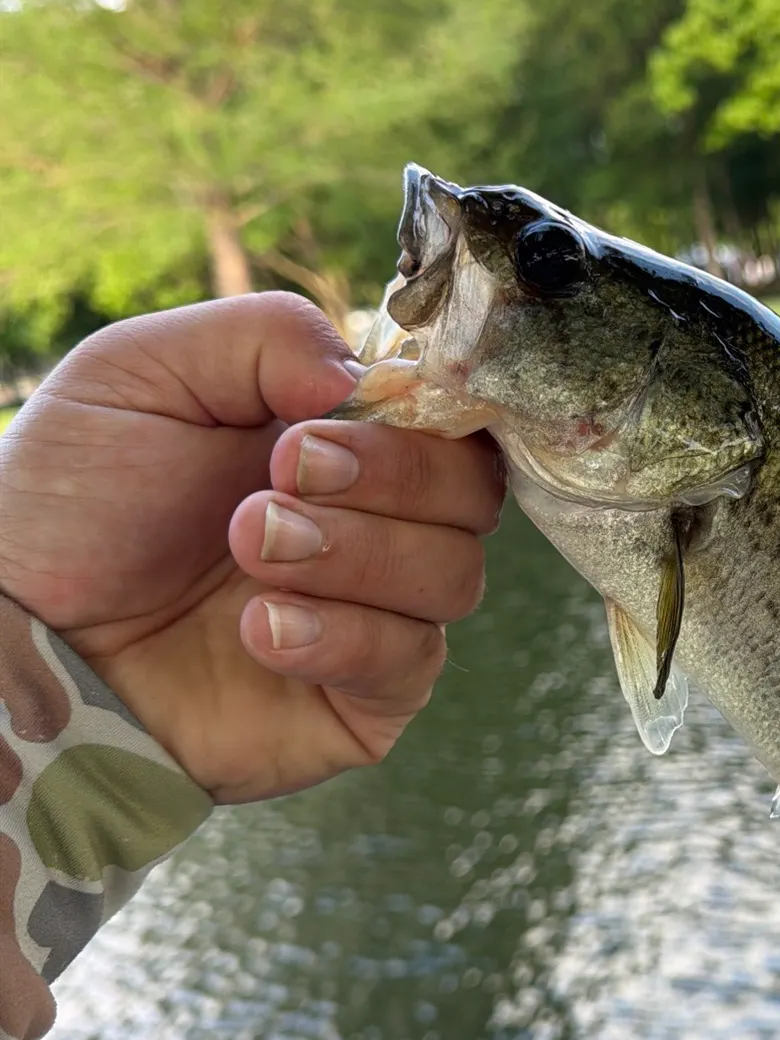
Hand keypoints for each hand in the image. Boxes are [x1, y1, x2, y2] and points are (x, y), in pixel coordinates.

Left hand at [0, 293, 503, 803]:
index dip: (418, 420)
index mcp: (350, 441)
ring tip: (252, 546)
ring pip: (455, 576)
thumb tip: (374, 378)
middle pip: (474, 494)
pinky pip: (411, 664)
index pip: (453, 421)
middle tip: (278, 481)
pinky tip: (258, 627)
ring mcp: (374, 614)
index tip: (314, 428)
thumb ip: (266, 337)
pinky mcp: (358, 702)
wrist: (9, 625)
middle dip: (390, 480)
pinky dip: (345, 636)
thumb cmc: (73, 494)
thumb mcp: (146, 370)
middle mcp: (378, 524)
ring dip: (358, 554)